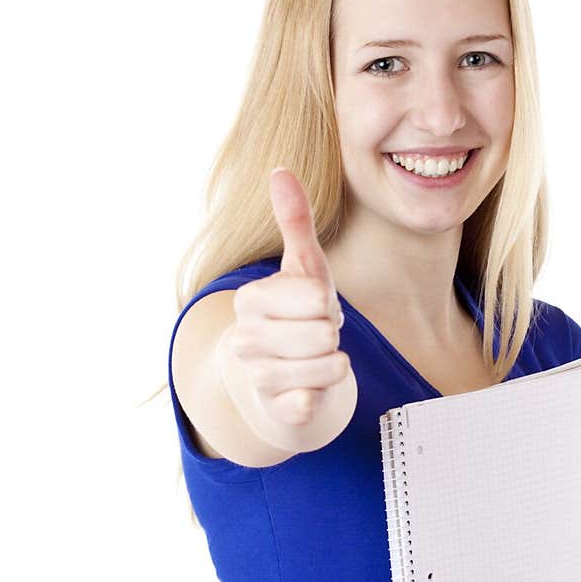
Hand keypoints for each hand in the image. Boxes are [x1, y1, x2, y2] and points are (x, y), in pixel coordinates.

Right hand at [215, 168, 350, 445]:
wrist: (275, 382)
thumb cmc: (294, 317)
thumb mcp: (301, 269)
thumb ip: (294, 222)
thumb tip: (280, 169)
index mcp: (249, 300)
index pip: (316, 297)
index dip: (327, 304)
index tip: (312, 309)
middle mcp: (245, 340)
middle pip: (325, 333)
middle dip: (332, 335)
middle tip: (315, 337)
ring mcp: (258, 378)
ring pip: (329, 366)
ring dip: (335, 362)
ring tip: (316, 358)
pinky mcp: (277, 412)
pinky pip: (313, 402)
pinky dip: (321, 396)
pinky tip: (309, 391)